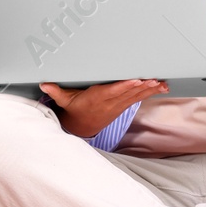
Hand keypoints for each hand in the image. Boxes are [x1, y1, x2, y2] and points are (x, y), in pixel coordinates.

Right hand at [39, 79, 169, 137]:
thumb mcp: (64, 101)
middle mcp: (110, 102)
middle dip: (142, 86)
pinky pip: (139, 98)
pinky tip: (161, 87)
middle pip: (128, 93)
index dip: (124, 86)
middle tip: (154, 79)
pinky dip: (150, 92)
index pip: (112, 92)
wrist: (82, 127)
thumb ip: (55, 91)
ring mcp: (118, 105)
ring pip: (136, 96)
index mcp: (97, 98)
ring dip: (149, 89)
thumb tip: (44, 83)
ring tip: (161, 83)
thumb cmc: (75, 110)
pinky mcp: (123, 106)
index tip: (135, 80)